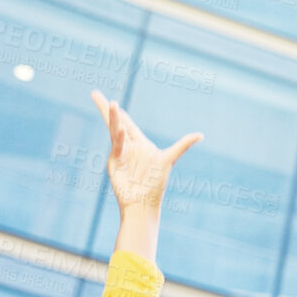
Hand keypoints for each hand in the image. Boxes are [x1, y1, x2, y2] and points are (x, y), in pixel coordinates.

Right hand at [91, 89, 201, 213]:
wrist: (144, 203)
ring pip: (116, 132)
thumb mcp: (169, 159)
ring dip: (113, 118)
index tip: (111, 100)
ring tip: (110, 103)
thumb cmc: (156, 184)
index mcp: (139, 144)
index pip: (127, 123)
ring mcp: (119, 155)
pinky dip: (120, 138)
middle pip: (116, 123)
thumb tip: (201, 135)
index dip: (119, 113)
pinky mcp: (115, 163)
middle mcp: (127, 147)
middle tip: (95, 93)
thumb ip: (183, 145)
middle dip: (107, 109)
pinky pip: (119, 147)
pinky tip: (121, 129)